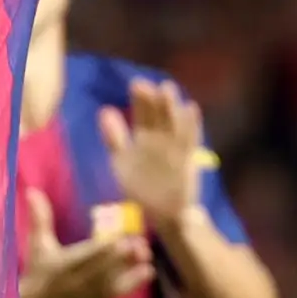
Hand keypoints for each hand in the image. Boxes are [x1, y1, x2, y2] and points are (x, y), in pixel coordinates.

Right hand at [21, 187, 153, 297]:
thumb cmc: (39, 271)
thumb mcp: (38, 244)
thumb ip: (40, 218)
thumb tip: (32, 191)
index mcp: (67, 263)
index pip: (91, 254)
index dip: (108, 245)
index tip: (121, 235)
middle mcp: (81, 279)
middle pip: (108, 265)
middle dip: (126, 254)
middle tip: (139, 242)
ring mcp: (92, 293)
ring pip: (118, 279)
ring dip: (133, 267)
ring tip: (146, 256)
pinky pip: (121, 292)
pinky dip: (135, 282)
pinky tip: (147, 271)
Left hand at [102, 79, 208, 228]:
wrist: (161, 213)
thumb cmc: (140, 187)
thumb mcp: (121, 161)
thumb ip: (114, 138)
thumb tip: (104, 110)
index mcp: (144, 138)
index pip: (143, 114)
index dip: (140, 100)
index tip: (137, 84)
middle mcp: (160, 139)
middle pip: (158, 115)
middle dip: (153, 100)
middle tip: (148, 84)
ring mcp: (174, 148)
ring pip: (173, 123)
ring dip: (171, 107)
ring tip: (167, 88)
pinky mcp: (187, 160)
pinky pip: (189, 140)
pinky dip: (192, 125)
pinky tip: (191, 108)